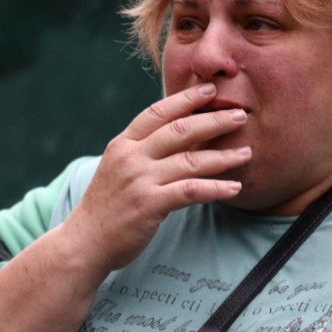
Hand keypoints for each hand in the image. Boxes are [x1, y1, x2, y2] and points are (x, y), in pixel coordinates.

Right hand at [60, 83, 250, 274]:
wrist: (85, 240)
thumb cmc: (106, 205)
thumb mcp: (118, 168)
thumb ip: (143, 151)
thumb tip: (178, 135)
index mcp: (123, 144)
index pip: (157, 112)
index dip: (186, 99)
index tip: (210, 90)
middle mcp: (131, 157)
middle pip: (179, 130)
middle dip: (213, 120)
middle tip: (240, 115)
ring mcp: (139, 179)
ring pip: (190, 160)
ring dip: (223, 156)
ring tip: (247, 152)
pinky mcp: (149, 204)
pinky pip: (190, 191)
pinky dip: (216, 188)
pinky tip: (234, 187)